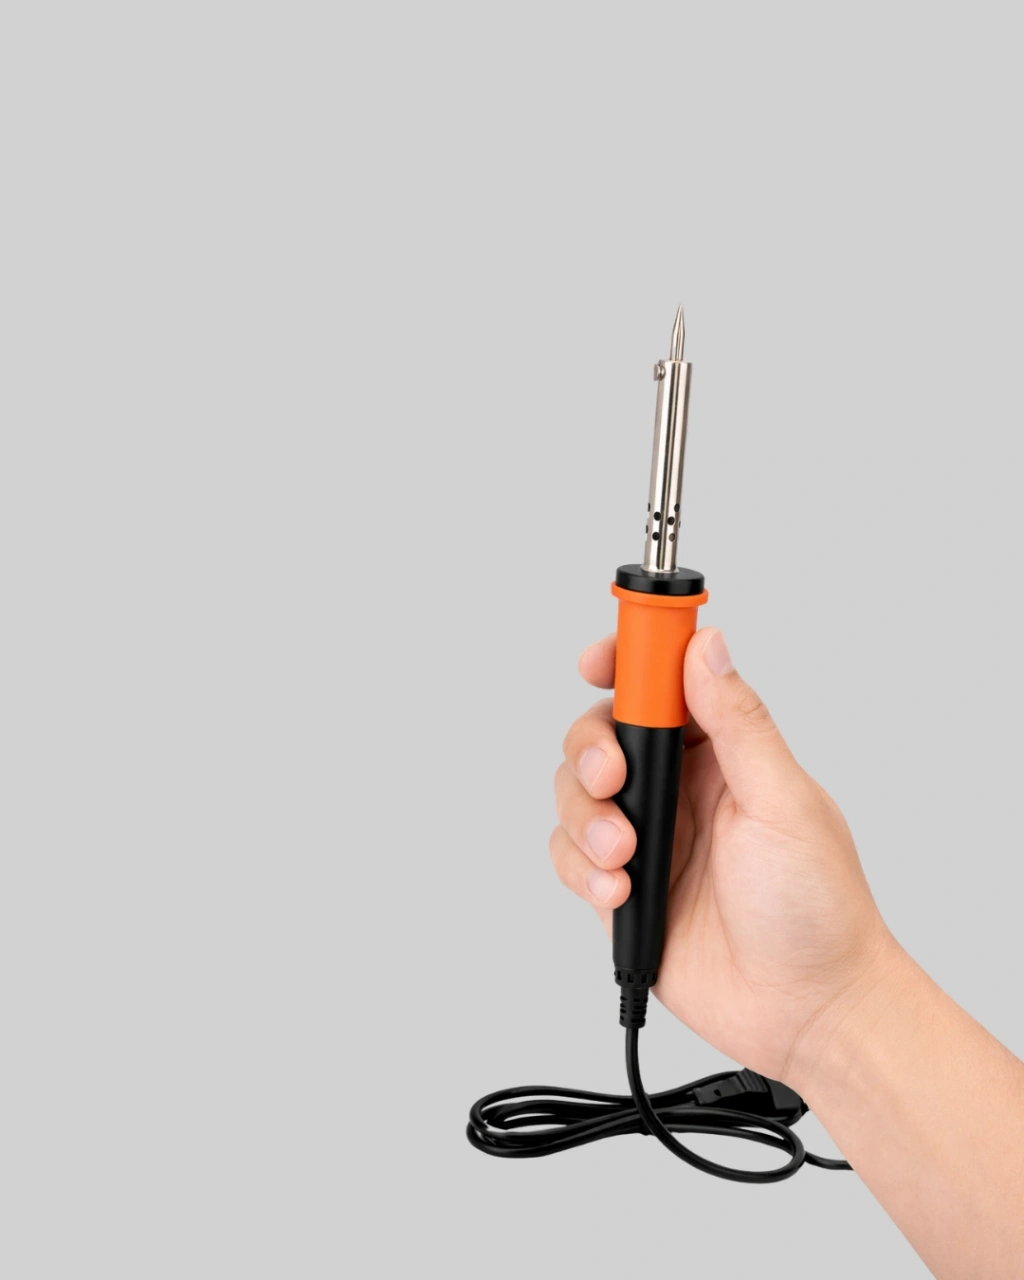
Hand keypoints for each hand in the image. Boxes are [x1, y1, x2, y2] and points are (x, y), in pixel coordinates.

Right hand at [551, 626, 894, 1083]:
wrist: (807, 1012)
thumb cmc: (818, 909)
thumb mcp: (782, 803)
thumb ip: (738, 723)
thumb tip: (707, 647)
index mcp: (723, 752)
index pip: (663, 682)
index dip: (624, 659)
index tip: (597, 659)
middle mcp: (680, 787)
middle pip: (601, 733)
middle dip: (592, 751)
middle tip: (613, 778)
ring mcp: (649, 836)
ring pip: (575, 793)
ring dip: (585, 818)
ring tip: (625, 856)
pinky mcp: (622, 887)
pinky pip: (569, 856)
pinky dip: (579, 869)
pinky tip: (618, 892)